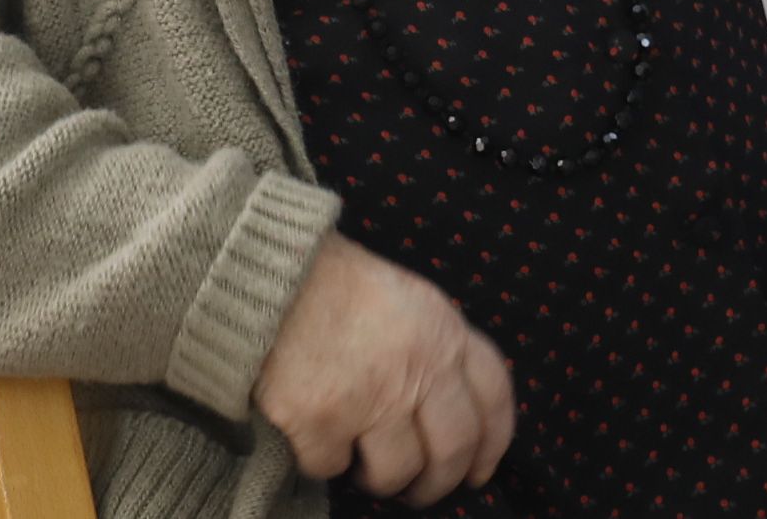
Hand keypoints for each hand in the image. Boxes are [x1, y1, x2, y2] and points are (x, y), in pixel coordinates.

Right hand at [254, 234, 515, 506]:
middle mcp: (417, 368)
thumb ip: (437, 347)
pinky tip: (318, 439)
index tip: (480, 470)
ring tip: (365, 465)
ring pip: (396, 472)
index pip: (494, 399)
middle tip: (420, 490)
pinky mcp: (319, 420)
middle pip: (453, 449)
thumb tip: (454, 407)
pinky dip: (325, 462)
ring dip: (382, 480)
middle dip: (439, 482)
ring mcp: (370, 397)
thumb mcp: (411, 301)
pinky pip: (331, 468)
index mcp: (445, 333)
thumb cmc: (340, 286)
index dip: (492, 444)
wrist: (273, 276)